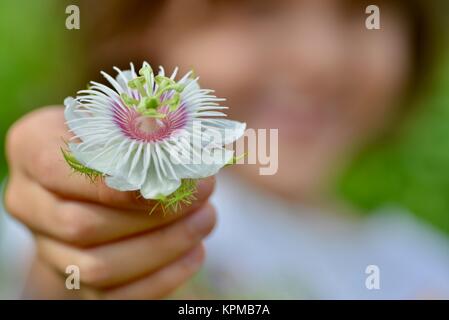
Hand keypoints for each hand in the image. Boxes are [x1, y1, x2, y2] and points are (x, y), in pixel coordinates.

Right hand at [4, 106, 215, 298]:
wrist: (99, 176)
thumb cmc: (118, 137)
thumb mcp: (122, 119)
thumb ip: (143, 131)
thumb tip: (188, 156)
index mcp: (31, 148)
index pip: (59, 169)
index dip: (114, 181)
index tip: (167, 180)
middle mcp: (29, 202)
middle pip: (81, 225)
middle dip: (153, 214)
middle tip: (203, 193)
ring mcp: (48, 247)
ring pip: (98, 267)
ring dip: (163, 245)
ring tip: (206, 219)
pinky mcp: (75, 280)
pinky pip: (114, 297)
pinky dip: (161, 279)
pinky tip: (195, 252)